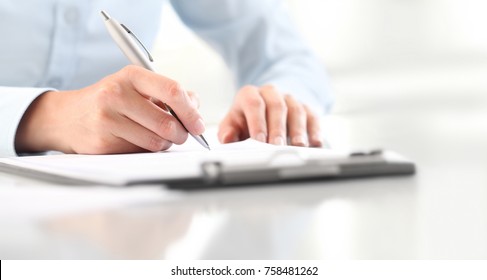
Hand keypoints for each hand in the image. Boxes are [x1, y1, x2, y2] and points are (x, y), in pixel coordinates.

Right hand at [15, 65, 204, 153]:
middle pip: (167, 122)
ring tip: (157, 137)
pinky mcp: (102, 142)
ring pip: (156, 141)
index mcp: (132, 76)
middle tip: (181, 135)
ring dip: (165, 144)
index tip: (198, 125)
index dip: (191, 112)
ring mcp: (107, 118)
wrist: (67, 117)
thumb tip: (195, 106)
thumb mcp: (137, 87)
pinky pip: (140, 152)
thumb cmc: (111, 101)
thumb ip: (168, 94)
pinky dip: (146, 150)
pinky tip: (136, 141)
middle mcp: (117, 93)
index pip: (172, 91)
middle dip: (181, 134)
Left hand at [218, 85, 321, 146]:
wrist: (265, 110)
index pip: (254, 104)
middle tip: (277, 146)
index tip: (259, 140)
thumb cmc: (246, 121)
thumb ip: (228, 132)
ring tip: (298, 146)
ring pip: (296, 111)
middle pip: (277, 107)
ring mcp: (290, 100)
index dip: (257, 122)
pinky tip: (315, 143)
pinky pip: (312, 117)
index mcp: (250, 94)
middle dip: (277, 128)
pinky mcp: (306, 108)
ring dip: (298, 130)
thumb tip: (227, 138)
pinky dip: (314, 130)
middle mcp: (271, 93)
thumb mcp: (232, 124)